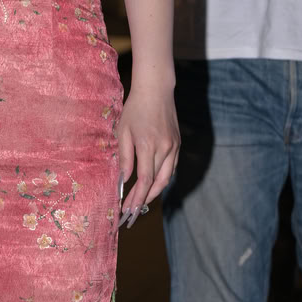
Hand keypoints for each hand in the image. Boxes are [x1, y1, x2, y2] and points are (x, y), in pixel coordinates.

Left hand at [117, 84, 179, 228]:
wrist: (156, 91)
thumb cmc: (135, 109)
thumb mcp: (123, 131)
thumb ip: (125, 157)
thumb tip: (124, 180)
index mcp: (147, 145)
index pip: (144, 180)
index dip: (136, 198)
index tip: (128, 209)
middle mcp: (164, 149)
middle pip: (156, 183)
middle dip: (144, 199)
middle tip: (133, 211)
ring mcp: (173, 147)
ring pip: (166, 178)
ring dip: (154, 192)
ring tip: (141, 201)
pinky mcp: (178, 144)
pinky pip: (171, 168)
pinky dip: (162, 179)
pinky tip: (152, 185)